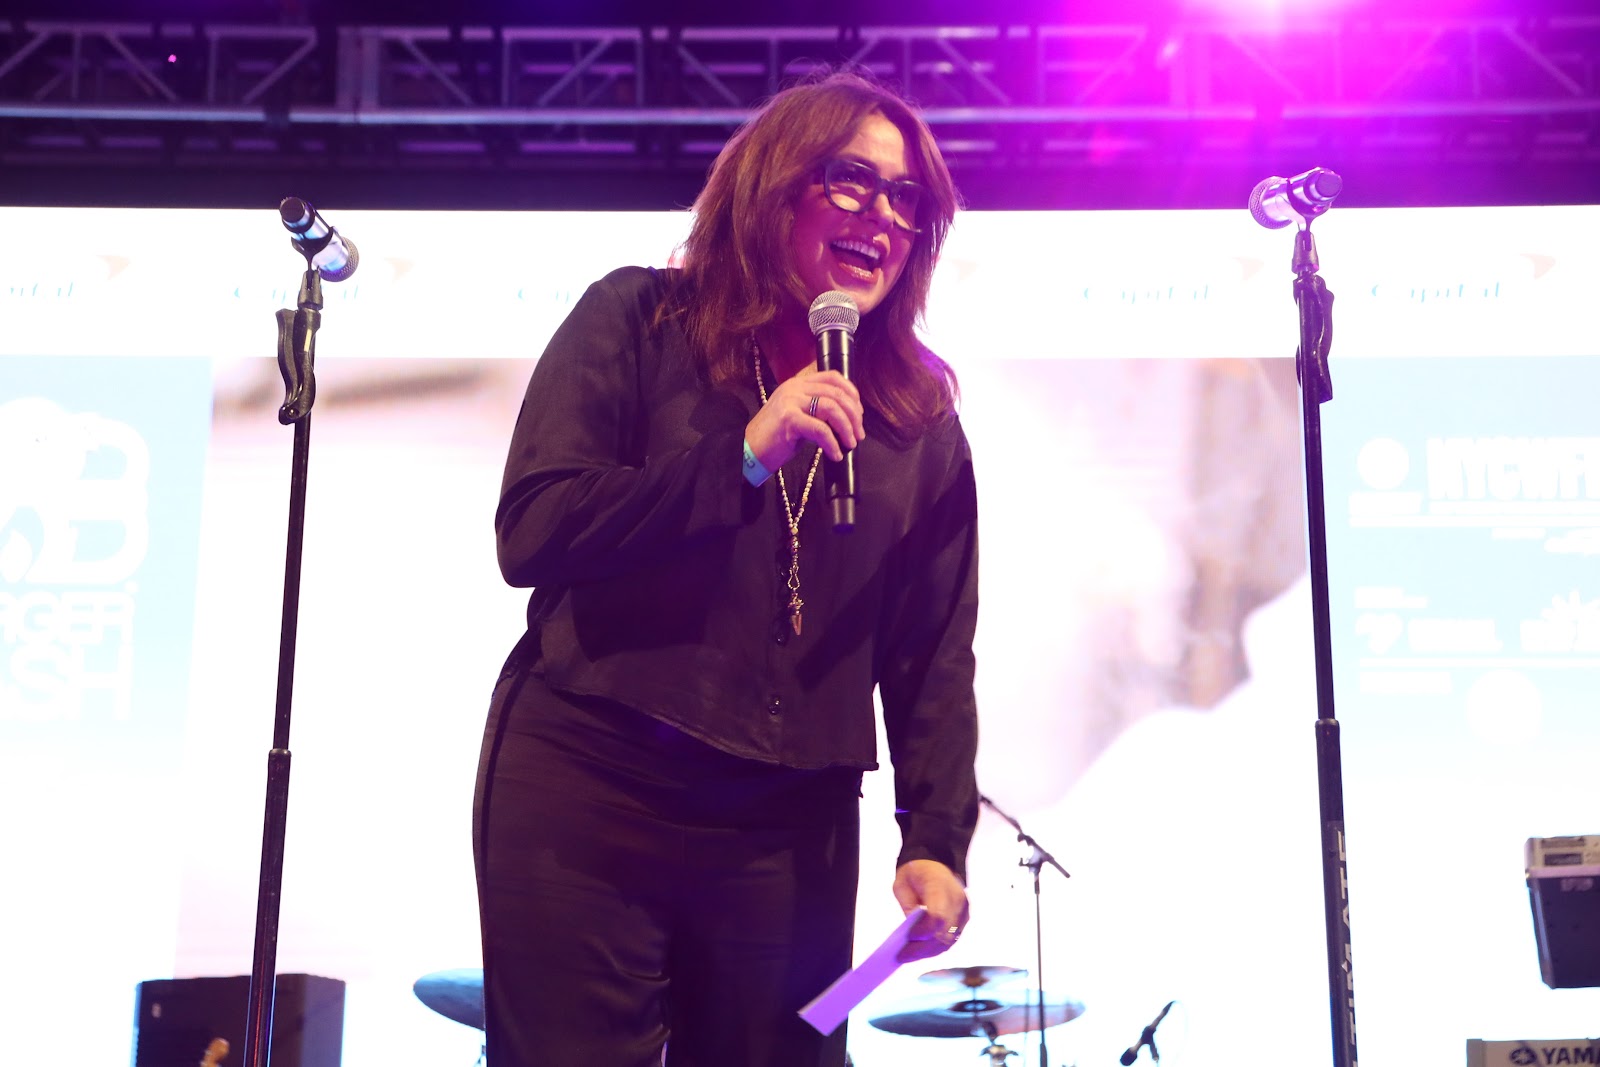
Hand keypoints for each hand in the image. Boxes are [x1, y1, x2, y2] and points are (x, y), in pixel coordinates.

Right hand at [745, 367, 864, 469]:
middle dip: (853, 415)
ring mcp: (790, 402)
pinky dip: (832, 444)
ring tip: (850, 444)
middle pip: (836, 393)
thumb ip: (817, 409)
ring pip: (832, 408)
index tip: (859, 413)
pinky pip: (820, 430)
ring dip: (846, 428)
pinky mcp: (788, 419)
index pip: (832, 377)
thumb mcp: (798, 415)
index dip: (851, 393)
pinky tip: (835, 455)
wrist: (748, 450)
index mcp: (798, 384)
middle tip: (858, 434)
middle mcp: (794, 388)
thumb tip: (846, 417)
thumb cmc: (775, 437)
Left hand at [892, 859, 969, 962]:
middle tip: (902, 956)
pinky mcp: (963, 919)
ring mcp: (964, 911)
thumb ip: (908, 906)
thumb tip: (910, 933)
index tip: (907, 938)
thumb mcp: (902, 883)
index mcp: (941, 886)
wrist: (935, 863)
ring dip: (928, 952)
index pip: (938, 916)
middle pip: (944, 933)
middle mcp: (958, 900)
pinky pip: (951, 939)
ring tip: (908, 956)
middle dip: (922, 948)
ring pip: (949, 941)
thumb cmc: (914, 873)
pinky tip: (920, 952)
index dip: (923, 931)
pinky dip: (935, 948)